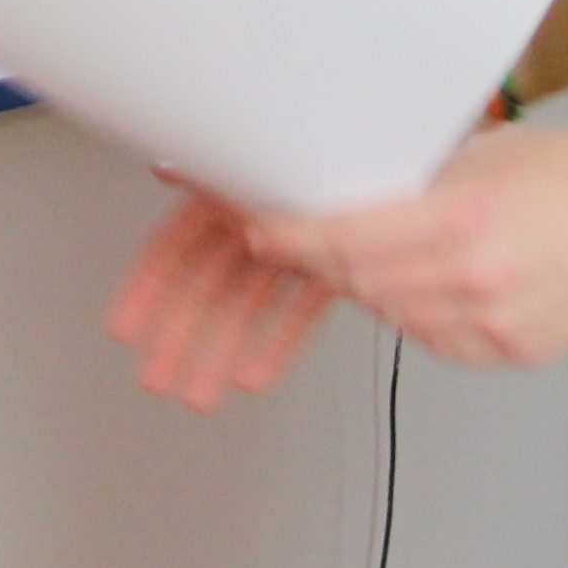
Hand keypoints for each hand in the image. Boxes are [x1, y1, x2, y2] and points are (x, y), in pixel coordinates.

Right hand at [107, 180, 339, 412]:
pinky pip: (295, 308)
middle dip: (179, 337)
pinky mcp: (331, 264)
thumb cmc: (359, 173)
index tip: (123, 328)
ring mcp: (297, 240)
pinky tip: (256, 374)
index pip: (177, 243)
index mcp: (242, 185)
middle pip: (207, 283)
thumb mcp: (293, 180)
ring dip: (222, 351)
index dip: (146, 289)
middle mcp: (263, 213)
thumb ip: (254, 200)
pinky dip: (276, 342)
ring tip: (201, 394)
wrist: (444, 195)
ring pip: (247, 304)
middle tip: (157, 377)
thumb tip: (206, 198)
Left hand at [239, 124, 567, 369]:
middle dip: (321, 259)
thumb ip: (419, 179)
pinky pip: (434, 337)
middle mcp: (474, 281)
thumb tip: (350, 191)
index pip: (346, 240)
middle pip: (360, 282)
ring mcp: (493, 327)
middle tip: (295, 236)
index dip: (289, 239)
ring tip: (389, 247)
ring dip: (373, 284)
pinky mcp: (510, 354)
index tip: (256, 230)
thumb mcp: (489, 155)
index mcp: (464, 219)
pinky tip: (441, 278)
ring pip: (393, 312)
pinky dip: (420, 309)